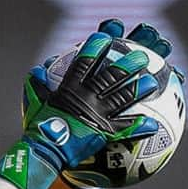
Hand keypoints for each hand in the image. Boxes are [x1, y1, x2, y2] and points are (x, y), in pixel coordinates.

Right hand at [0, 22, 163, 188]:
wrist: (43, 152)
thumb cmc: (36, 128)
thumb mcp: (34, 103)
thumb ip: (37, 86)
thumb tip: (37, 70)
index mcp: (70, 88)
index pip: (85, 62)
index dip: (97, 47)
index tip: (108, 36)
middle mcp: (87, 98)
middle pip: (111, 76)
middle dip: (128, 64)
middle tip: (143, 56)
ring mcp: (96, 115)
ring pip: (122, 98)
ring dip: (139, 89)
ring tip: (153, 83)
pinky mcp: (102, 133)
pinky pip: (124, 129)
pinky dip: (138, 127)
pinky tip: (153, 125)